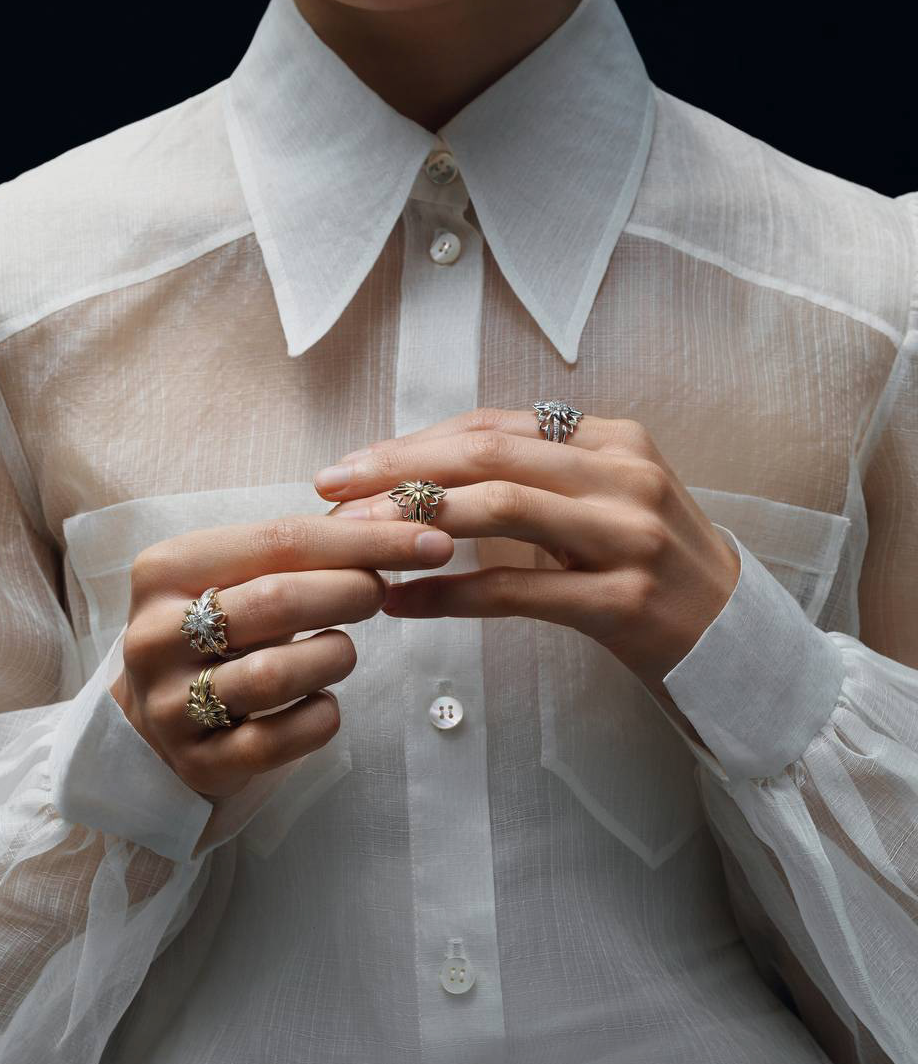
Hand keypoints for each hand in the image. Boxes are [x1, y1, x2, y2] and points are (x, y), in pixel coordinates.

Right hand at [109, 515, 452, 800]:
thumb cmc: (217, 631)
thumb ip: (307, 548)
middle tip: (380, 593)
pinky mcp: (196, 761)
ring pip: (275, 675)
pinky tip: (322, 701)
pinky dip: (320, 717)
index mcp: (167, 568)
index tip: (432, 540)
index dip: (365, 538)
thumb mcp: (241, 578)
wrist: (153, 721)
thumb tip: (404, 517)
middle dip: (351, 592)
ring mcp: (169, 703)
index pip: (280, 539)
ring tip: (341, 651)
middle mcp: (155, 634)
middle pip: (277, 600)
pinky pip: (277, 741)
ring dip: (334, 657)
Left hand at [314, 409, 740, 747]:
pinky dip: (451, 594)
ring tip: (355, 543)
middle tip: (330, 487)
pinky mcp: (624, 600)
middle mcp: (624, 474)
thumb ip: (535, 478)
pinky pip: (517, 591)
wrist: (734, 638)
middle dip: (398, 469)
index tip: (353, 463)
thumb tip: (426, 476)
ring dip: (415, 524)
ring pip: (500, 510)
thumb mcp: (604, 502)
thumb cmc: (651, 568)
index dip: (415, 442)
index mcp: (614, 440)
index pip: (494, 425)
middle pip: (487, 455)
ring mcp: (629, 535)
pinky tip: (403, 603)